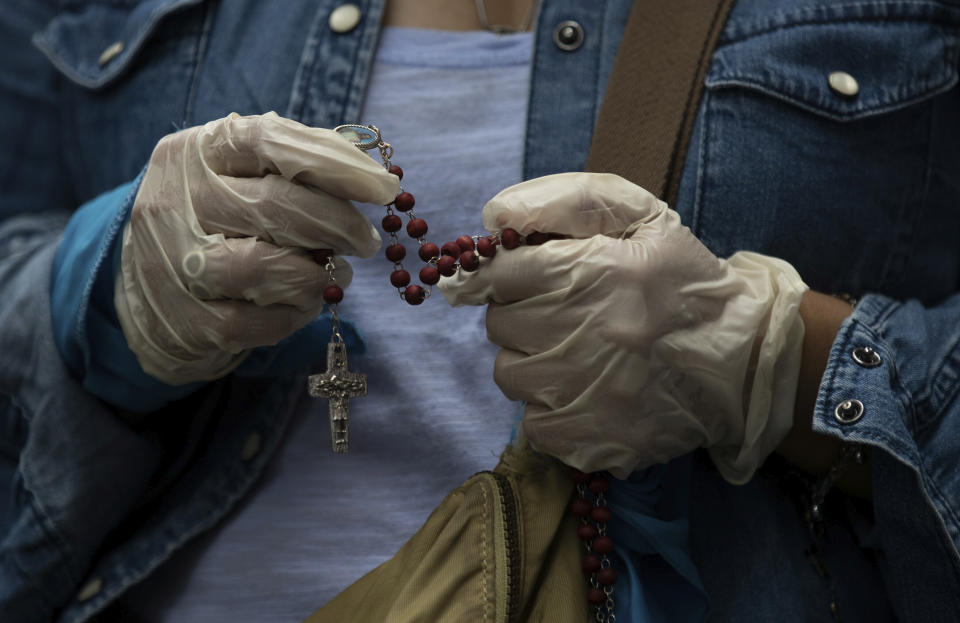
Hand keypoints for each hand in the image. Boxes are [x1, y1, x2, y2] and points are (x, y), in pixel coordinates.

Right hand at [115, 112, 397, 384]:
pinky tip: (308, 302)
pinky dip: (295, 313)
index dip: (335, 163)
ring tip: (337, 274)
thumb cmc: (217, 219)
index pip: (270, 141)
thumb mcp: (240, 174)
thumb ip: (298, 164)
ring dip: (316, 274)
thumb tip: (371, 173)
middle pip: (274, 206)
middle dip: (337, 224)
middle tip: (367, 240)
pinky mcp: (184, 320)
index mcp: (196, 151)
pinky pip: (255, 321)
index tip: (384, 185)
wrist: (146, 284)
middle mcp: (176, 201)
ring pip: (261, 267)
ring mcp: (173, 263)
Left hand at [441, 173, 806, 481]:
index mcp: (595, 273)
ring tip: (577, 353)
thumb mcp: (641, 216)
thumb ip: (565, 200)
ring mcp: (583, 394)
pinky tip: (586, 391)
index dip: (506, 274)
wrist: (741, 361)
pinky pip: (532, 423)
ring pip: (509, 374)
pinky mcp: (588, 440)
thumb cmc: (683, 282)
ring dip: (533, 362)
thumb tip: (494, 218)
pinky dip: (550, 408)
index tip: (524, 279)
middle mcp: (582, 335)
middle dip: (523, 314)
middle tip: (567, 314)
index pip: (499, 274)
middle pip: (498, 324)